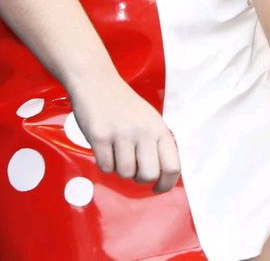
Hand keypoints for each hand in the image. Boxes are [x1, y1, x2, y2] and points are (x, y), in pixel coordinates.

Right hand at [69, 78, 181, 193]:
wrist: (96, 81)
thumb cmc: (122, 105)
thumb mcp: (149, 120)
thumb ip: (157, 144)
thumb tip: (162, 176)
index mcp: (159, 128)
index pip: (172, 167)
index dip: (166, 184)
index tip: (157, 188)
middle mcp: (144, 131)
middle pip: (149, 175)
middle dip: (139, 178)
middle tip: (132, 166)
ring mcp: (122, 133)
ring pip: (125, 174)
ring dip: (119, 168)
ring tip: (115, 150)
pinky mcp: (101, 136)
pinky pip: (105, 167)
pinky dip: (104, 163)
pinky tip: (104, 147)